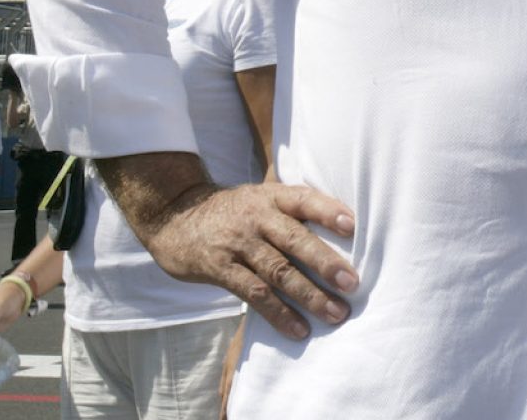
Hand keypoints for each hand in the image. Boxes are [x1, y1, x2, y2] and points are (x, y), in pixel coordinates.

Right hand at [135, 183, 358, 340]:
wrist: (173, 215)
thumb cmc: (232, 211)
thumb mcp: (260, 198)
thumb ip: (292, 210)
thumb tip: (346, 231)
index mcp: (271, 197)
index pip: (303, 200)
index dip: (328, 211)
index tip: (352, 225)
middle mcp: (256, 218)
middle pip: (295, 240)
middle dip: (325, 263)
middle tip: (352, 283)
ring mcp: (237, 244)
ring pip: (278, 271)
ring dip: (309, 295)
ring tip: (336, 313)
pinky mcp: (220, 268)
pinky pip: (254, 293)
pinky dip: (279, 314)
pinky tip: (299, 329)